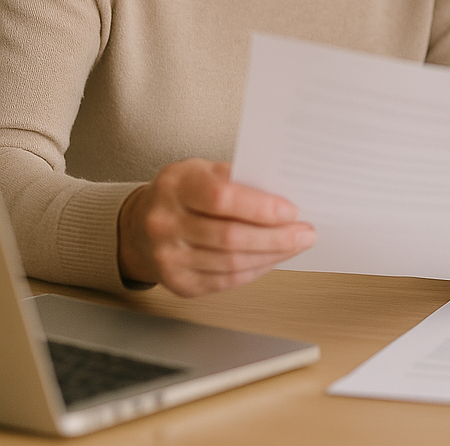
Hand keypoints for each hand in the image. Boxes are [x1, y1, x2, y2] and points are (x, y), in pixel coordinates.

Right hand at [117, 159, 315, 296]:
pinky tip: (274, 259)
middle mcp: (166, 223)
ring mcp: (168, 257)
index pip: (222, 198)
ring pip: (231, 263)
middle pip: (229, 237)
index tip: (292, 210)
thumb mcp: (204, 169)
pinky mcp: (178, 283)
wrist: (140, 224)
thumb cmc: (183, 191)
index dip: (260, 207)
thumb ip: (238, 179)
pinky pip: (226, 281)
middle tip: (306, 232)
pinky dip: (256, 270)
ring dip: (272, 256)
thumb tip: (285, 194)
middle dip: (276, 237)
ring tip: (296, 245)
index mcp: (176, 186)